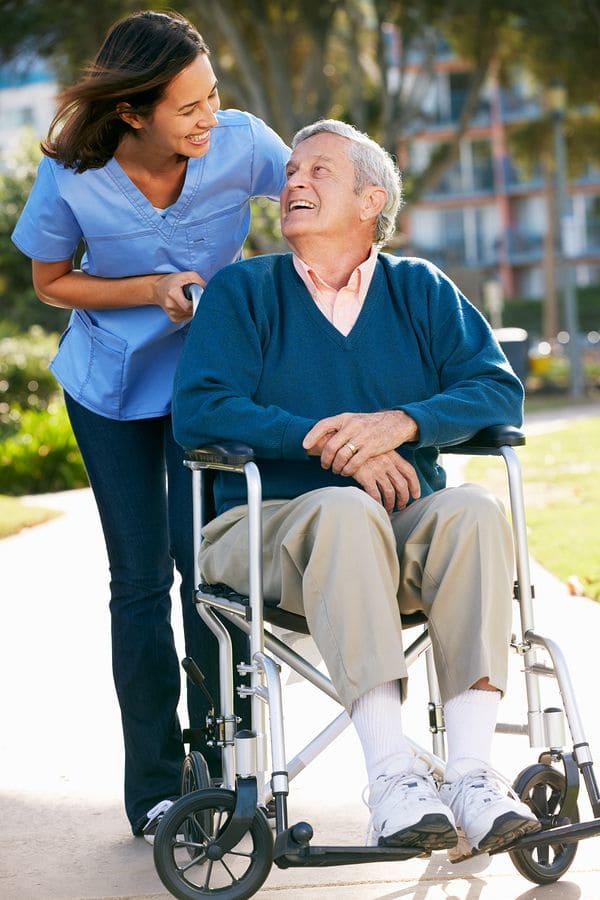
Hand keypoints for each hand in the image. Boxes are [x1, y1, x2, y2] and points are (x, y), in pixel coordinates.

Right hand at [153, 271, 204, 322]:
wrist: (159, 289)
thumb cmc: (174, 281)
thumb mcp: (187, 275)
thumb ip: (199, 282)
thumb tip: (210, 292)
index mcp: (172, 294)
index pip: (189, 305)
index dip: (197, 302)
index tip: (199, 297)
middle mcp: (170, 306)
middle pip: (191, 310)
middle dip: (196, 304)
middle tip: (194, 297)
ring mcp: (172, 314)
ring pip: (190, 315)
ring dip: (193, 308)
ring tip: (188, 300)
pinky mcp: (174, 319)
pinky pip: (187, 317)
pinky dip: (189, 312)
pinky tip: (185, 304)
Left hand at [303, 410, 418, 475]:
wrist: (396, 423)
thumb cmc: (371, 424)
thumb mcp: (355, 420)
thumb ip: (341, 428)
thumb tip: (322, 438)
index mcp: (346, 418)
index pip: (324, 425)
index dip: (312, 435)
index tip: (304, 446)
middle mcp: (352, 426)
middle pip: (331, 446)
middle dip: (325, 459)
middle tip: (324, 466)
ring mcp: (362, 437)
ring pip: (341, 456)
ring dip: (336, 467)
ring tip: (336, 471)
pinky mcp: (372, 448)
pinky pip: (354, 463)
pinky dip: (347, 470)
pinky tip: (346, 472)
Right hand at [352, 451, 420, 512]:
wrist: (345, 446)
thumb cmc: (361, 449)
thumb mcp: (379, 450)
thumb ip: (388, 460)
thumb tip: (396, 476)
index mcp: (393, 456)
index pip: (410, 472)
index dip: (415, 486)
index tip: (416, 496)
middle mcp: (387, 463)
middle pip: (402, 485)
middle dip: (403, 499)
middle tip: (401, 506)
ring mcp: (376, 470)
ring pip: (389, 492)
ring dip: (391, 504)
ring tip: (389, 509)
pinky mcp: (365, 476)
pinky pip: (375, 494)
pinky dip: (378, 503)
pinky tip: (377, 506)